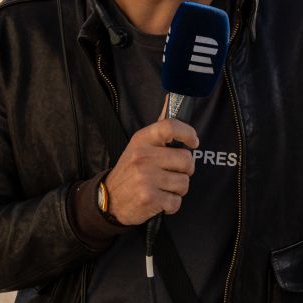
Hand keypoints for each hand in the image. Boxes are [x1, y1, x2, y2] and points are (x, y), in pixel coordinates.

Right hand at [104, 99, 197, 225]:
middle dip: (185, 171)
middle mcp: (143, 157)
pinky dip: (171, 205)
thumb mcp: (140, 145)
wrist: (108, 200)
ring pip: (184, 183)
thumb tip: (172, 98)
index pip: (170, 127)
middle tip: (171, 174)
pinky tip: (159, 201)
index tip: (193, 142)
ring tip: (162, 188)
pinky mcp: (149, 198)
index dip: (188, 133)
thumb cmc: (130, 170)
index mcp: (142, 140)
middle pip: (186, 160)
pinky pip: (176, 202)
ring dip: (178, 189)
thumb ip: (159, 127)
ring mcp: (145, 178)